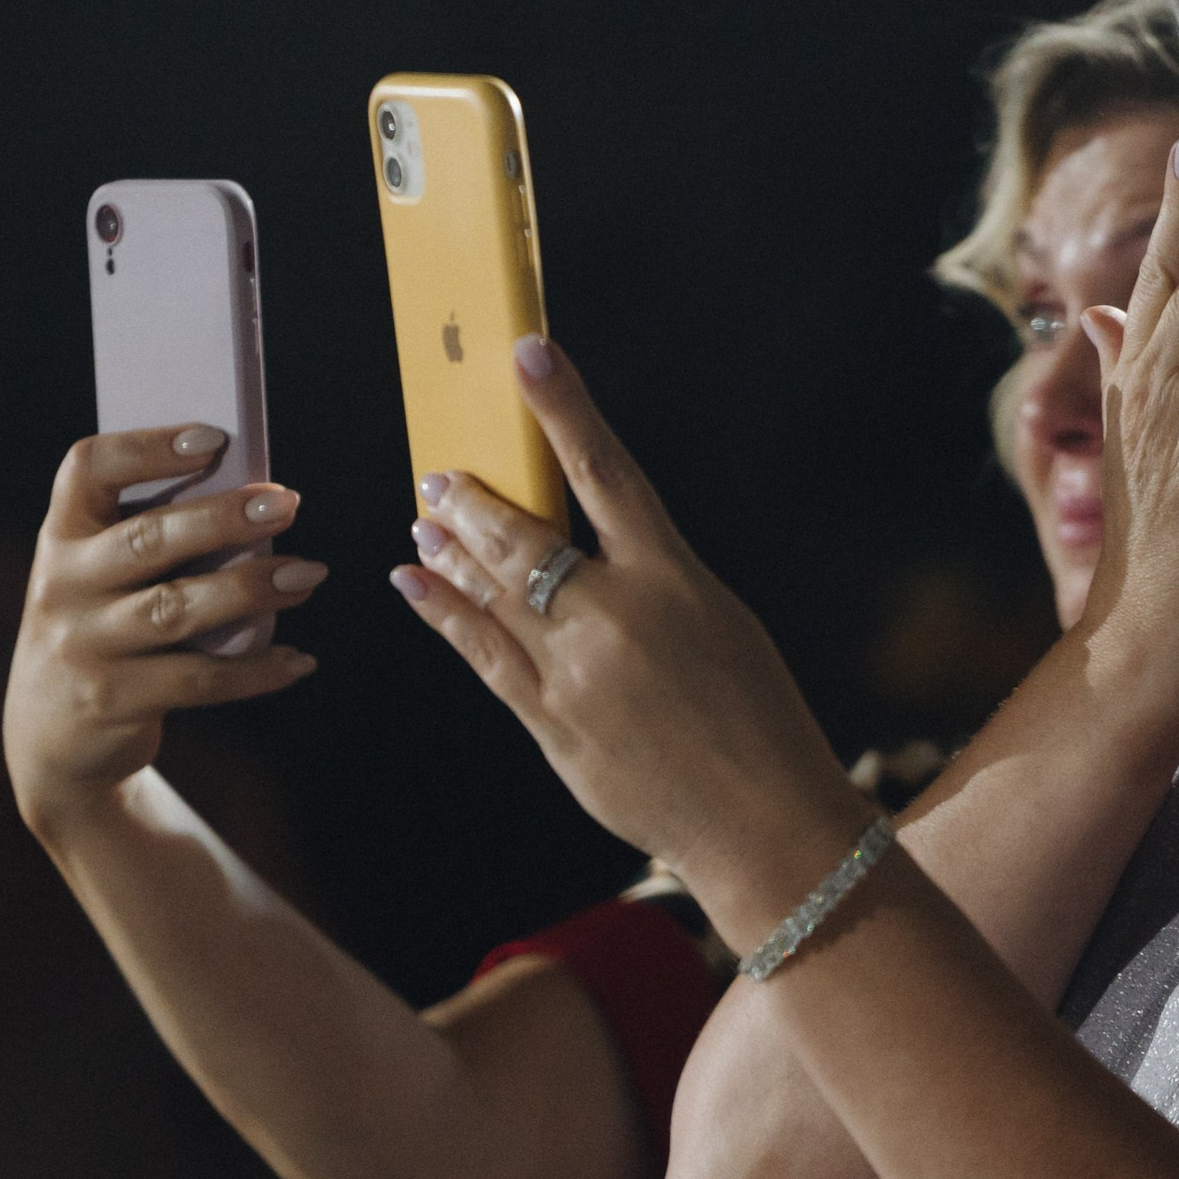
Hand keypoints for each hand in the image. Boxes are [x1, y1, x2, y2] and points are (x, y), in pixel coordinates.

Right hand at [4, 426, 323, 834]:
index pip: (88, 468)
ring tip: (309, 574)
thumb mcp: (100, 577)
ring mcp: (84, 645)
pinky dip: (255, 671)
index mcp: (62, 535)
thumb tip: (257, 509)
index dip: (148, 447)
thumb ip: (154, 541)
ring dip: (251, 589)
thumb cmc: (101, 629)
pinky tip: (297, 660)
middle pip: (148, 539)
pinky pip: (196, 679)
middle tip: (286, 502)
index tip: (213, 437)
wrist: (49, 736)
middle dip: (223, 518)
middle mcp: (63, 585)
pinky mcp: (111, 699)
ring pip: (176, 609)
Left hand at [389, 342, 869, 938]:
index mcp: (672, 578)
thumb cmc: (756, 718)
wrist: (762, 822)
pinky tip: (416, 584)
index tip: (528, 356)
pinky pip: (481, 656)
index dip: (563, 408)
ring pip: (491, 591)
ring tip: (423, 520)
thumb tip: (589, 546)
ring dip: (449, 549)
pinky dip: (443, 613)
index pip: (605, 471)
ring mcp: (574, 673)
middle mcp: (615, 616)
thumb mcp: (719, 621)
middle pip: (523, 535)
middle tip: (439, 475)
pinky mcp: (550, 724)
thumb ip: (652, 578)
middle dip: (473, 499)